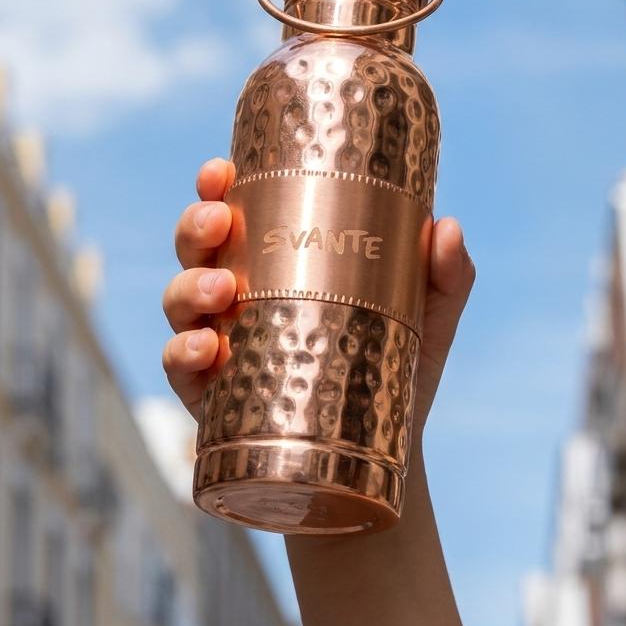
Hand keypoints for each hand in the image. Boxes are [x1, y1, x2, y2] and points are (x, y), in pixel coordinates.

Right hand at [162, 156, 475, 431]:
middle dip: (196, 226)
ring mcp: (219, 344)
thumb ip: (446, 273)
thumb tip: (446, 227)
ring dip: (189, 286)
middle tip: (221, 222)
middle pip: (196, 247)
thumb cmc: (397, 366)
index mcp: (277, 262)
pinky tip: (206, 348)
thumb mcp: (427, 315)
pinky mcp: (212, 398)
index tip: (221, 170)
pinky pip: (180, 371)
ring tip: (221, 289)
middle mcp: (238, 296)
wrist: (387, 454)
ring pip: (180, 301)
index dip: (214, 187)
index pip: (234, 212)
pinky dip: (182, 354)